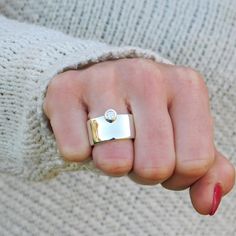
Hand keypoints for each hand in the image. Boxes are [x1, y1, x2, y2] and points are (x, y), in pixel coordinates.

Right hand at [43, 58, 234, 214]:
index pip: (195, 162)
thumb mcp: (185, 136)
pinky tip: (86, 131)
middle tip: (136, 149)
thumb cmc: (149, 115)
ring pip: (113, 161)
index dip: (178, 174)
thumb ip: (208, 171)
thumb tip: (207, 203)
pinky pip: (75, 151)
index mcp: (185, 85)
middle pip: (154, 166)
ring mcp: (102, 78)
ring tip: (113, 140)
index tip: (166, 156)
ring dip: (113, 163)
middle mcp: (145, 74)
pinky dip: (82, 153)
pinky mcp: (65, 90)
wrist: (106, 85)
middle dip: (143, 170)